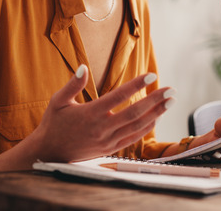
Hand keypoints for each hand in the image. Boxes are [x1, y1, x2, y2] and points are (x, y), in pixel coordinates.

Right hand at [28, 65, 174, 162]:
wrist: (49, 152)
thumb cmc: (53, 124)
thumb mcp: (57, 101)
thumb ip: (72, 84)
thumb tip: (83, 67)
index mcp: (90, 113)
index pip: (118, 96)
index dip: (136, 85)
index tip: (151, 75)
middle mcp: (102, 128)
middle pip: (134, 113)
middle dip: (155, 100)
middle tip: (171, 90)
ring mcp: (108, 140)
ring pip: (137, 127)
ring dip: (156, 114)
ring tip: (170, 102)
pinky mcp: (110, 149)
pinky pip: (133, 138)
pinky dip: (147, 128)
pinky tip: (157, 117)